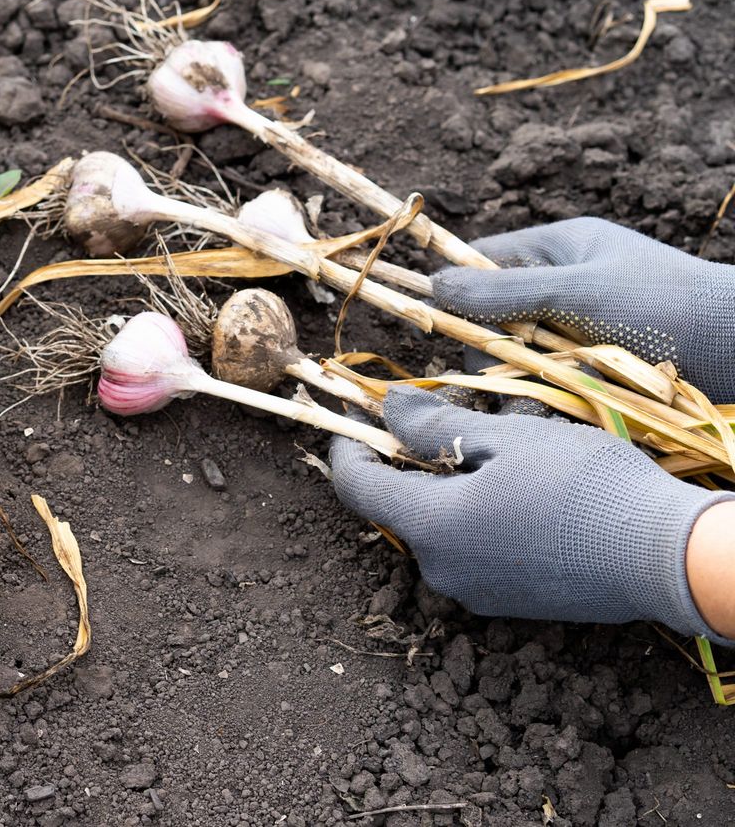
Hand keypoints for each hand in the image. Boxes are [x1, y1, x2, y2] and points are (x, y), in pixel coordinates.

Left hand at [329, 386, 732, 641]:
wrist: (665, 557)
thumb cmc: (584, 486)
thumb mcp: (506, 437)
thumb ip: (434, 425)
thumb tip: (385, 409)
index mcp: (430, 527)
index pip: (358, 488)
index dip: (347, 449)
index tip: (352, 418)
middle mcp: (440, 570)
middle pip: (400, 508)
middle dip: (411, 464)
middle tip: (443, 421)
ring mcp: (474, 593)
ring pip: (440, 529)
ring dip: (451, 490)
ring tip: (497, 453)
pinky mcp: (507, 604)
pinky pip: (472, 553)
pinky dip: (478, 520)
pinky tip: (521, 494)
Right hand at [433, 217, 734, 401]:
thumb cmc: (665, 306)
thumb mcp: (578, 292)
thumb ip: (505, 292)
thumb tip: (432, 287)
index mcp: (555, 251)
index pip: (480, 261)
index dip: (456, 290)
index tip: (444, 324)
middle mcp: (559, 289)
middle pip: (489, 318)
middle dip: (490, 347)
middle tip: (508, 368)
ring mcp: (573, 333)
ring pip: (512, 359)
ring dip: (517, 379)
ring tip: (537, 397)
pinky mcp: (587, 374)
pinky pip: (541, 386)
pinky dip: (541, 400)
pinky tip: (550, 412)